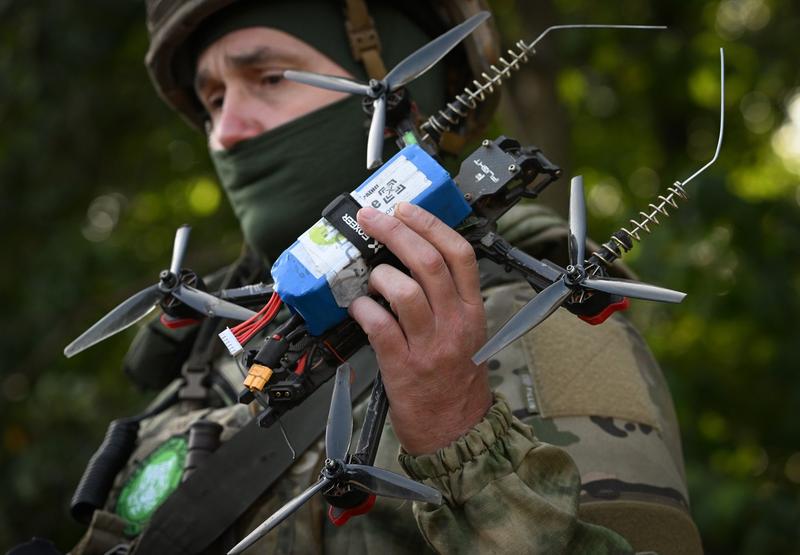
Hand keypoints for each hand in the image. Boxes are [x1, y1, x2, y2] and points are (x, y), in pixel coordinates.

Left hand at [348, 202, 491, 454]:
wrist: (455, 429)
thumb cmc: (455, 379)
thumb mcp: (467, 332)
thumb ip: (447, 297)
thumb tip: (409, 257)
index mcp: (472, 310)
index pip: (459, 254)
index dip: (430, 224)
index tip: (406, 208)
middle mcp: (455, 323)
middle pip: (427, 262)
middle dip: (395, 231)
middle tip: (371, 218)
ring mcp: (430, 345)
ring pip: (404, 290)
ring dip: (379, 275)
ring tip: (371, 278)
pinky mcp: (403, 365)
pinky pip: (379, 325)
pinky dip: (363, 309)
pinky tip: (359, 307)